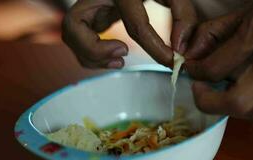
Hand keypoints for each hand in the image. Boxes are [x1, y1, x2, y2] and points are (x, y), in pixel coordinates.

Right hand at [62, 0, 196, 68]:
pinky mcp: (87, 13)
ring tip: (118, 60)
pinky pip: (76, 39)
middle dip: (96, 52)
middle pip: (74, 27)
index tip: (170, 61)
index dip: (155, 48)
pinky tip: (113, 54)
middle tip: (123, 55)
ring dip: (92, 57)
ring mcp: (87, 4)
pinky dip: (91, 55)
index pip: (136, 25)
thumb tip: (179, 48)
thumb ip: (182, 15)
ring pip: (70, 36)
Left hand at [187, 0, 252, 120]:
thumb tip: (190, 54)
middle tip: (201, 92)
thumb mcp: (247, 11)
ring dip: (235, 110)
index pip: (216, 67)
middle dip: (210, 103)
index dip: (196, 73)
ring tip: (225, 96)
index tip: (192, 71)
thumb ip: (216, 32)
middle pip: (239, 101)